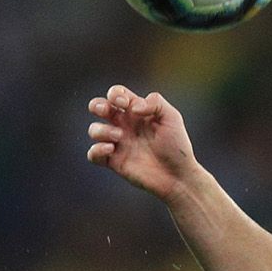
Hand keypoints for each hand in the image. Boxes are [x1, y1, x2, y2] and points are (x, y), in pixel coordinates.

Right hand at [87, 84, 200, 200]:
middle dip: (97, 105)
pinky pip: (92, 154)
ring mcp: (118, 144)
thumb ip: (155, 102)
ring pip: (94, 130)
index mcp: (136, 112)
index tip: (126, 104)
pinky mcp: (114, 162)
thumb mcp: (172, 118)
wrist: (178, 176)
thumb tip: (133, 107)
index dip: (115, 94)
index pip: (117, 94)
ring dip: (101, 130)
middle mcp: (124, 126)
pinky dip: (96, 150)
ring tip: (120, 137)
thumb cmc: (178, 147)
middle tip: (105, 111)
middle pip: (98, 107)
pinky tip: (111, 149)